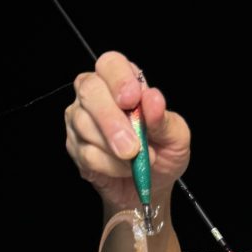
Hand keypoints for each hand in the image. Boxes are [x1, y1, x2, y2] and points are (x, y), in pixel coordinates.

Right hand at [65, 51, 190, 209]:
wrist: (153, 187)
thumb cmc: (164, 153)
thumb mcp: (176, 137)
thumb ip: (164, 119)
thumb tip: (152, 99)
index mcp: (123, 83)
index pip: (111, 64)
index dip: (119, 79)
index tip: (133, 100)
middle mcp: (97, 95)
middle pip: (89, 90)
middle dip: (112, 120)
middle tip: (134, 146)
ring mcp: (80, 119)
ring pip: (84, 124)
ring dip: (116, 150)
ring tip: (137, 160)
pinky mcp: (75, 146)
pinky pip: (86, 153)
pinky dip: (111, 166)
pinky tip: (124, 169)